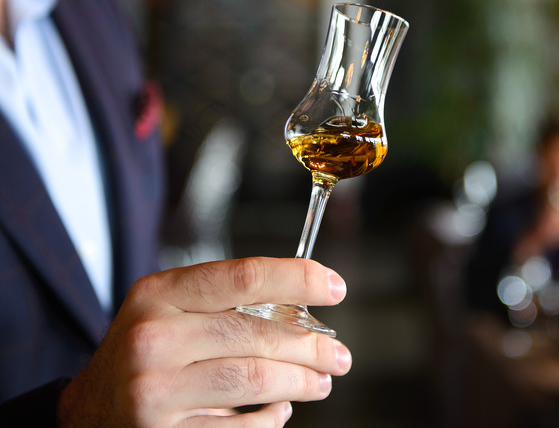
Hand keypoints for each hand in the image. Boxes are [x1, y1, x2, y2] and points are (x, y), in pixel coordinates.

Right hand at [58, 257, 351, 426]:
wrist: (87, 413)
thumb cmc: (145, 354)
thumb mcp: (169, 312)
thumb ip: (226, 304)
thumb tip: (304, 309)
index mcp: (159, 295)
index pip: (243, 277)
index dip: (298, 279)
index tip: (334, 287)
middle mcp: (152, 338)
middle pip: (256, 335)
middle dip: (311, 346)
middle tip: (339, 355)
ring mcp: (154, 390)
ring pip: (254, 380)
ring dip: (300, 382)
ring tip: (321, 382)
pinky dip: (270, 420)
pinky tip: (280, 411)